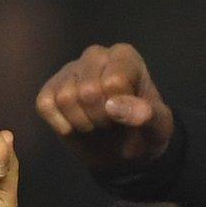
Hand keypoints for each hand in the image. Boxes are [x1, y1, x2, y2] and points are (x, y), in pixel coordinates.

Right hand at [34, 43, 174, 171]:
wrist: (123, 151)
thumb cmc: (144, 132)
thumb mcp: (159, 129)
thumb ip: (146, 116)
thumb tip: (115, 107)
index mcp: (126, 57)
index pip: (114, 82)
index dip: (121, 108)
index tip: (129, 114)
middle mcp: (96, 55)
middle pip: (88, 91)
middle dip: (101, 118)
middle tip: (112, 123)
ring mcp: (70, 69)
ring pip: (66, 99)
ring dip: (83, 123)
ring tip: (97, 123)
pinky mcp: (49, 87)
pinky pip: (46, 106)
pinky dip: (63, 125)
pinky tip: (77, 125)